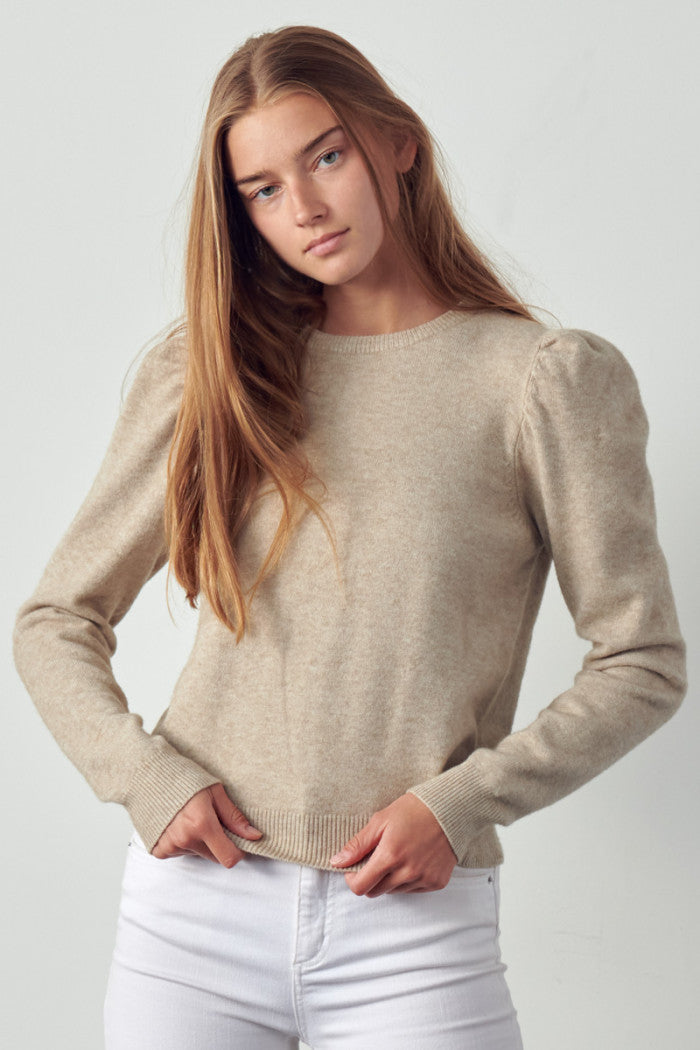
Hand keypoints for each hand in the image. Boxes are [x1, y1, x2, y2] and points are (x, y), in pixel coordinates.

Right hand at [151, 783, 262, 865]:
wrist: (149, 775)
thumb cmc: (183, 778)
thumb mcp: (215, 792)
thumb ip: (234, 817)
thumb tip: (254, 836)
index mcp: (202, 824)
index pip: (229, 857)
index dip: (237, 850)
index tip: (237, 839)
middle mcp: (185, 839)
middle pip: (214, 857)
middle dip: (219, 844)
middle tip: (212, 822)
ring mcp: (170, 846)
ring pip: (198, 854)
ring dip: (200, 842)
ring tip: (190, 818)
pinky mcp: (159, 850)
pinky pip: (181, 853)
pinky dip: (184, 843)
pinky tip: (178, 824)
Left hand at [329, 793, 457, 895]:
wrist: (450, 809)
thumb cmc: (413, 810)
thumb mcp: (380, 821)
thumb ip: (358, 845)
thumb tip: (336, 862)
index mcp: (390, 856)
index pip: (361, 887)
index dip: (353, 879)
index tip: (354, 868)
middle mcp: (407, 872)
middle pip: (376, 892)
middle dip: (370, 878)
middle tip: (377, 858)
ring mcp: (424, 879)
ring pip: (394, 891)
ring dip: (390, 879)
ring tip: (399, 855)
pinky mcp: (437, 882)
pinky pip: (413, 890)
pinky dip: (408, 880)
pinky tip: (414, 859)